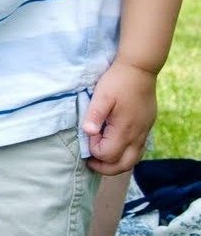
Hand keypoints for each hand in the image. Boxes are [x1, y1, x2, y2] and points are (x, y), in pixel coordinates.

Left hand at [82, 60, 157, 174]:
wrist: (140, 68)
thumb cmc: (118, 81)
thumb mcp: (102, 96)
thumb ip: (94, 115)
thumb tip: (88, 132)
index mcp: (125, 129)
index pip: (108, 155)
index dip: (94, 150)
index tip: (89, 135)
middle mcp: (137, 135)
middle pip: (123, 165)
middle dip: (105, 167)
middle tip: (90, 160)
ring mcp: (144, 132)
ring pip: (133, 160)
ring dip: (116, 162)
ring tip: (100, 154)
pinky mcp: (147, 127)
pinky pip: (138, 150)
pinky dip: (125, 154)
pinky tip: (114, 145)